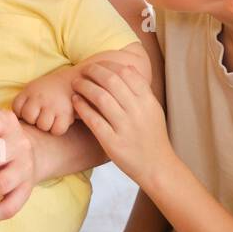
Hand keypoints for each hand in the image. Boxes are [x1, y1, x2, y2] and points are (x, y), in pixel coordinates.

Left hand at [12, 67, 75, 134]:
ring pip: (43, 126)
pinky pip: (57, 130)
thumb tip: (13, 121)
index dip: (22, 113)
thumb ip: (23, 101)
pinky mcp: (66, 113)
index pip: (16, 108)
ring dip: (47, 125)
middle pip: (29, 118)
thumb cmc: (51, 89)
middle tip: (43, 114)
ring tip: (52, 117)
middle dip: (34, 120)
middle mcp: (40, 97)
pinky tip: (61, 121)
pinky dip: (58, 129)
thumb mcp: (34, 88)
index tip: (32, 110)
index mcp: (29, 90)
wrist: (76, 80)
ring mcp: (53, 105)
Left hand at [71, 59, 170, 185]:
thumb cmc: (152, 136)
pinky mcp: (113, 143)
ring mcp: (125, 128)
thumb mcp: (153, 110)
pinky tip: (75, 101)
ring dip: (85, 86)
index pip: (127, 73)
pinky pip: (94, 120)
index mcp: (148, 102)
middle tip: (83, 70)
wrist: (157, 167)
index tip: (97, 64)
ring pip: (101, 98)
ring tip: (76, 83)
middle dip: (94, 71)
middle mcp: (138, 112)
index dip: (109, 65)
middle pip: (112, 81)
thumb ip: (141, 89)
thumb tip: (127, 66)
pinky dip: (82, 107)